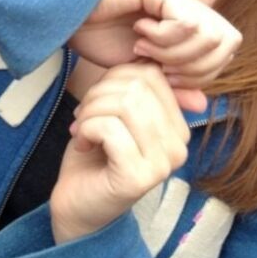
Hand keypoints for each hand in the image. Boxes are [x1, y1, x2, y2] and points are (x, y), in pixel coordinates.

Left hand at [50, 63, 189, 243]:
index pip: (150, 74)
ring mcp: (162, 165)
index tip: (98, 101)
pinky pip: (110, 129)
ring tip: (82, 129)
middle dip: (98, 94)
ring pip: (123, 105)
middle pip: (135, 87)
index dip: (113, 77)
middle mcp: (179, 147)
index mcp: (178, 127)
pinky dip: (86, 129)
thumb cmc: (96, 152)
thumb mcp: (117, 111)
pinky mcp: (138, 178)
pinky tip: (81, 144)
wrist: (77, 201)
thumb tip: (153, 57)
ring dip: (90, 112)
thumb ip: (135, 87)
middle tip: (84, 116)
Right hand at [70, 0, 240, 107]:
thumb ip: (168, 85)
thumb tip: (202, 104)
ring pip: (210, 34)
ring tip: (145, 48)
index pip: (224, 52)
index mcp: (184, 21)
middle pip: (226, 43)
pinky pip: (187, 22)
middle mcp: (185, 3)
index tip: (166, 77)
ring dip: (177, 52)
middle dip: (195, 67)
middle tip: (160, 66)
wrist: (63, 12)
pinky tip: (140, 33)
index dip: (201, 73)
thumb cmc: (95, 35)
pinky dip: (165, 39)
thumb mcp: (137, 70)